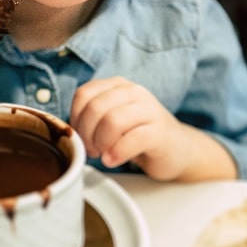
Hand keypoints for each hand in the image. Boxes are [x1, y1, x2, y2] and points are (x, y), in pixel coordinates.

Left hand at [70, 77, 234, 180]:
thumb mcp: (112, 120)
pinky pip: (132, 139)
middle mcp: (133, 91)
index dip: (75, 119)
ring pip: (112, 121)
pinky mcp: (160, 131)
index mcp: (117, 85)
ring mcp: (149, 109)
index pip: (83, 94)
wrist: (177, 150)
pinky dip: (117, 153)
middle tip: (91, 150)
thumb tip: (69, 130)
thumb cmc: (138, 135)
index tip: (80, 137)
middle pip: (95, 108)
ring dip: (101, 143)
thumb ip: (92, 117)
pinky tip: (113, 160)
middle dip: (86, 134)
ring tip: (102, 155)